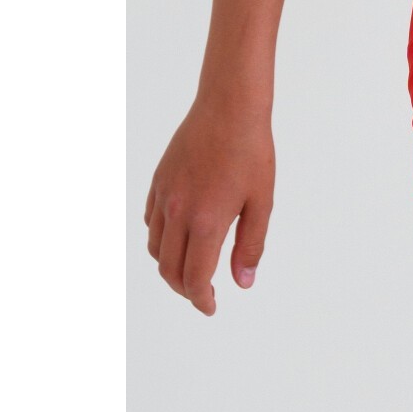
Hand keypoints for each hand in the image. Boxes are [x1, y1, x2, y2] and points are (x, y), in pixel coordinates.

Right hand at [143, 96, 274, 315]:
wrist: (229, 105)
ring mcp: (164, 196)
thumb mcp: (262, 200)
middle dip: (184, 289)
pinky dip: (160, 238)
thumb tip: (242, 283)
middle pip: (169, 270)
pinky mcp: (158, 181)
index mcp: (206, 221)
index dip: (201, 299)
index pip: (194, 278)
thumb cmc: (252, 150)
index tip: (210, 306)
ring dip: (170, 265)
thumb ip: (250, 244)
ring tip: (192, 265)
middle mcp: (178, 212)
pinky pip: (150, 222)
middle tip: (203, 292)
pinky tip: (179, 234)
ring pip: (155, 248)